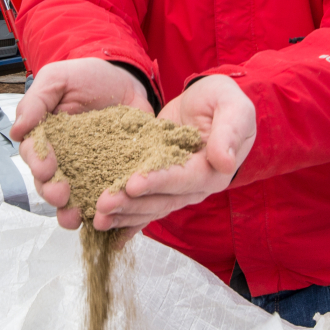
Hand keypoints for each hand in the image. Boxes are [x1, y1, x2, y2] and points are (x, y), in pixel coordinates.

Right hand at [11, 58, 154, 230]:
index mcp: (44, 137)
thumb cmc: (88, 77)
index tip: (46, 167)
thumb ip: (35, 101)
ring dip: (69, 211)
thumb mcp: (58, 79)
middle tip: (61, 195)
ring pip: (71, 197)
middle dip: (51, 192)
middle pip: (48, 183)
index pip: (34, 155)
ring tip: (75, 218)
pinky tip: (103, 218)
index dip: (37, 163)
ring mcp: (85, 170)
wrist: (127, 79)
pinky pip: (103, 197)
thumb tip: (16, 131)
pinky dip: (101, 210)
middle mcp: (61, 158)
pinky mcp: (110, 176)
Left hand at [91, 75, 255, 235]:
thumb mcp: (233, 107)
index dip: (159, 182)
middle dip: (131, 203)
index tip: (133, 184)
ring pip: (149, 206)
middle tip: (103, 204)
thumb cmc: (222, 101)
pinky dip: (125, 219)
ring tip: (96, 217)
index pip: (184, 180)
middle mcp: (194, 187)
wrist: (207, 103)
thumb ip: (229, 132)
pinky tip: (104, 229)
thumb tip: (225, 162)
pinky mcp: (159, 185)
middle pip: (162, 200)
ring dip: (123, 213)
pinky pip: (143, 204)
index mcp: (214, 171)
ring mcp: (175, 189)